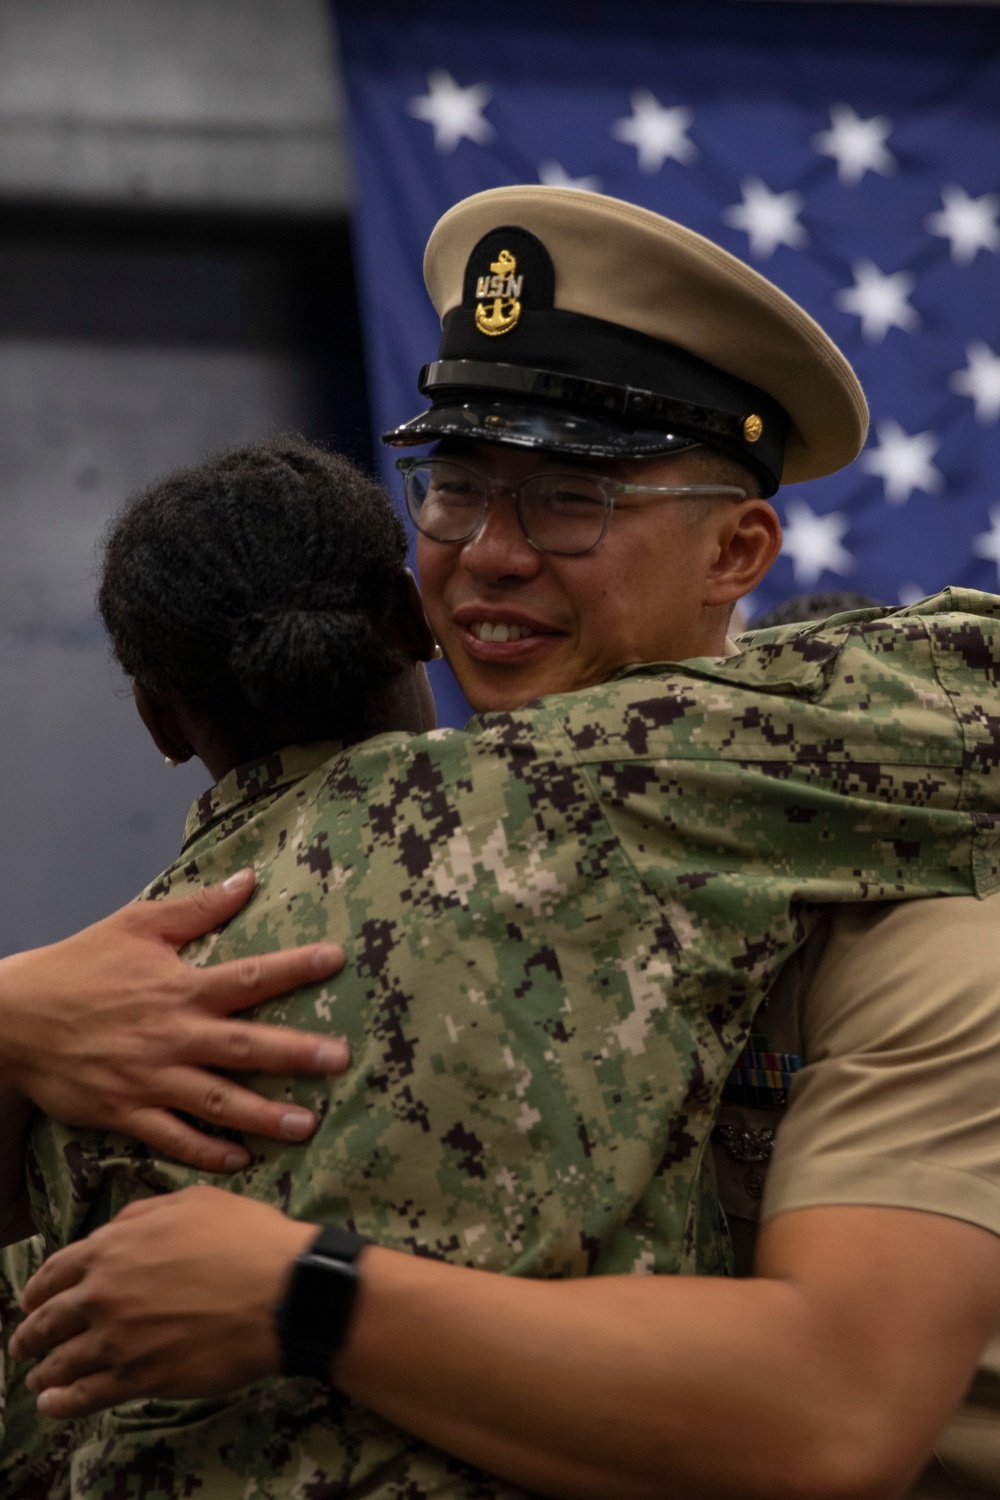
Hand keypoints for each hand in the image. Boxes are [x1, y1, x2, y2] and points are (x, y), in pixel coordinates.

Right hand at [0, 871, 347, 1170]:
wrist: (14, 1017)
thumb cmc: (79, 965)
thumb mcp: (137, 925)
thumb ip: (197, 907)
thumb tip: (248, 880)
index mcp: (180, 987)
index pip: (249, 975)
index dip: (294, 966)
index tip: (335, 960)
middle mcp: (172, 1035)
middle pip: (244, 1046)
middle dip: (295, 1053)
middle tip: (340, 1060)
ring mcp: (149, 1078)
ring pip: (216, 1101)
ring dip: (263, 1114)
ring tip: (307, 1125)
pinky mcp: (125, 1111)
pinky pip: (171, 1138)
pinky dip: (205, 1151)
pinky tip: (240, 1160)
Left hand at [11, 1186, 316, 1416]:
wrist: (280, 1290)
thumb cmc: (246, 1239)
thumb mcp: (195, 1202)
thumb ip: (145, 1213)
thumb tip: (119, 1227)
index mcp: (114, 1246)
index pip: (57, 1270)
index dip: (39, 1288)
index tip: (32, 1300)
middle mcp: (105, 1291)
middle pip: (48, 1319)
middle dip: (30, 1334)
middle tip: (24, 1345)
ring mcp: (117, 1337)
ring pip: (61, 1361)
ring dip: (43, 1373)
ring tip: (37, 1381)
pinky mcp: (137, 1377)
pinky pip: (84, 1396)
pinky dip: (62, 1404)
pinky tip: (54, 1406)